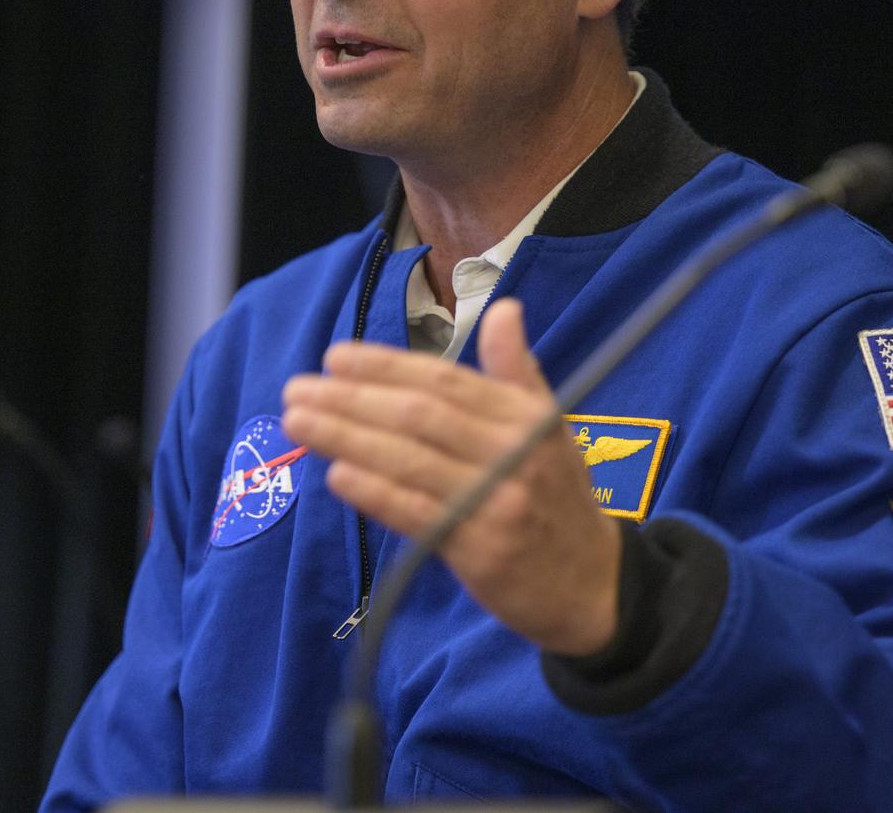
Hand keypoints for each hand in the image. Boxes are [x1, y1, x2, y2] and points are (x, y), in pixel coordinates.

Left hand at [281, 298, 620, 655]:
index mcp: (523, 415)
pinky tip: (336, 473)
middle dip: (352, 398)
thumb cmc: (557, 493)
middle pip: (418, 416)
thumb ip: (517, 368)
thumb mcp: (549, 424)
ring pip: (409, 461)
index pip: (443, 380)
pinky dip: (373, 492)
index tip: (334, 357)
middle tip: (297, 388)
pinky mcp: (481, 552)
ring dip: (346, 438)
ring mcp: (496, 502)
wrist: (595, 583)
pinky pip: (417, 514)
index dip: (386, 366)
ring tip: (299, 422)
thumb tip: (505, 308)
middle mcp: (512, 452)